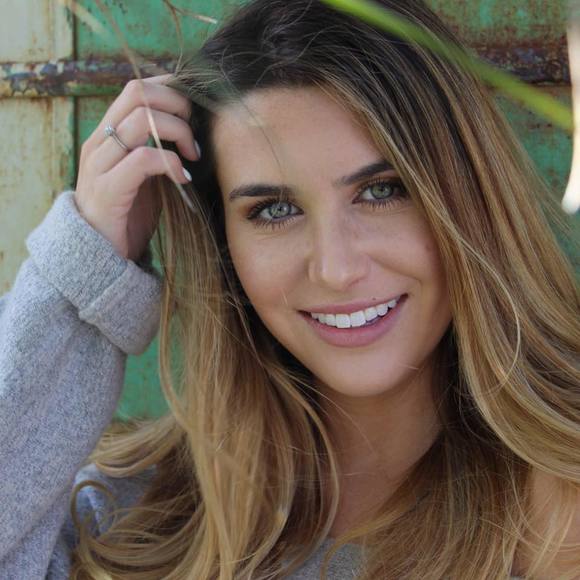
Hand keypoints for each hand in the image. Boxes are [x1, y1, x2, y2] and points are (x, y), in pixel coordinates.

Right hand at [73, 74, 199, 261]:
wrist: (98, 256)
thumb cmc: (128, 215)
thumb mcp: (145, 176)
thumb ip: (158, 150)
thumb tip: (192, 132)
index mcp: (108, 134)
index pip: (136, 89)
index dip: (169, 88)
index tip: (193, 109)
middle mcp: (100, 142)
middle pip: (137, 93)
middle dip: (176, 104)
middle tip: (194, 131)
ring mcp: (100, 164)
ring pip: (142, 120)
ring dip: (177, 132)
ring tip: (191, 155)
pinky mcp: (108, 189)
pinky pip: (143, 159)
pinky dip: (171, 163)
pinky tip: (183, 178)